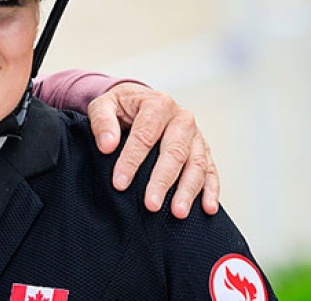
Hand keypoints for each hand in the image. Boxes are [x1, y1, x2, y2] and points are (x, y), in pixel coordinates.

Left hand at [87, 82, 219, 218]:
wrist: (139, 101)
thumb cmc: (121, 106)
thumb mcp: (103, 105)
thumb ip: (102, 122)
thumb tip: (107, 145)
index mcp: (158, 104)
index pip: (145, 136)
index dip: (131, 161)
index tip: (119, 183)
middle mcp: (182, 118)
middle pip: (174, 152)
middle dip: (162, 181)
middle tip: (151, 205)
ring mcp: (196, 135)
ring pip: (196, 164)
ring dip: (187, 190)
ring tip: (177, 212)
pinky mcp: (203, 149)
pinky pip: (211, 170)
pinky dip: (211, 190)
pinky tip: (207, 208)